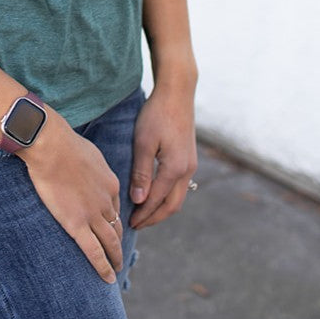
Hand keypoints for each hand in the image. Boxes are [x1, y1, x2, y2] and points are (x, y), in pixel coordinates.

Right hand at [21, 112, 123, 282]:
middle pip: (116, 227)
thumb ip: (92, 167)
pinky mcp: (77, 224)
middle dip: (119, 242)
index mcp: (110, 183)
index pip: (115, 207)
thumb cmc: (64, 144)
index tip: (112, 228)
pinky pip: (94, 252)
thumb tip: (87, 168)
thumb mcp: (88, 153)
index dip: (114, 219)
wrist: (52, 146)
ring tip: (116, 269)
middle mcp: (107, 201)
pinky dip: (103, 267)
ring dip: (115, 257)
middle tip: (119, 254)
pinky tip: (108, 278)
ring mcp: (93, 214)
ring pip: (109, 242)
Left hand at [129, 84, 196, 228]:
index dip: (143, 214)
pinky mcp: (189, 158)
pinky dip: (167, 196)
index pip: (156, 201)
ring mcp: (190, 165)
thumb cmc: (156, 114)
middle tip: (136, 225)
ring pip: (177, 197)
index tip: (129, 223)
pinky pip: (179, 186)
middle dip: (154, 217)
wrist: (177, 93)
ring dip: (161, 208)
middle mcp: (187, 170)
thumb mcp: (143, 142)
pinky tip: (154, 195)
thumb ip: (141, 173)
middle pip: (172, 206)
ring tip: (144, 214)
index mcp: (175, 169)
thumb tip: (139, 200)